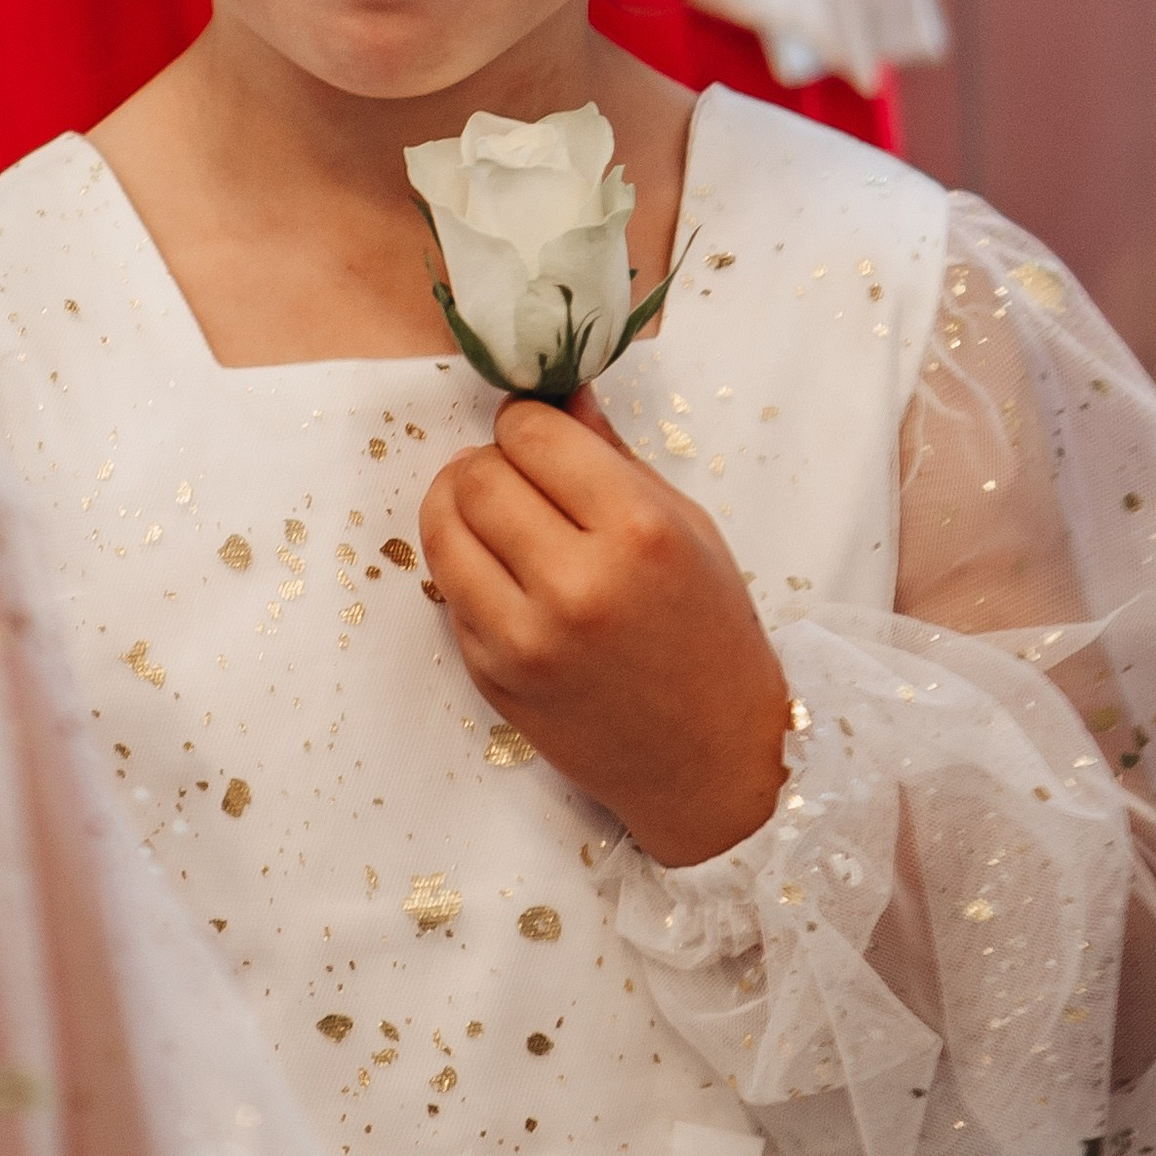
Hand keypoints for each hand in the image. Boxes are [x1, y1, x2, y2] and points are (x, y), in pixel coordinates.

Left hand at [419, 388, 792, 867]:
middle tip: (518, 478)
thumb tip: (557, 392)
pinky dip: (466, 570)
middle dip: (490, 463)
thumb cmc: (710, 634)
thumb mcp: (687, 527)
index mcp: (637, 532)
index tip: (539, 436)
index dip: (527, 424)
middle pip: (476, 476)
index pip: (530, 434)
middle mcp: (576, 584)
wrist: (713, 763)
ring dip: (458, 507)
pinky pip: (448, 590)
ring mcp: (526, 639)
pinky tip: (507, 578)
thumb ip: (612, 455)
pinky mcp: (493, 677)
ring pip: (442, 528)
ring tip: (495, 515)